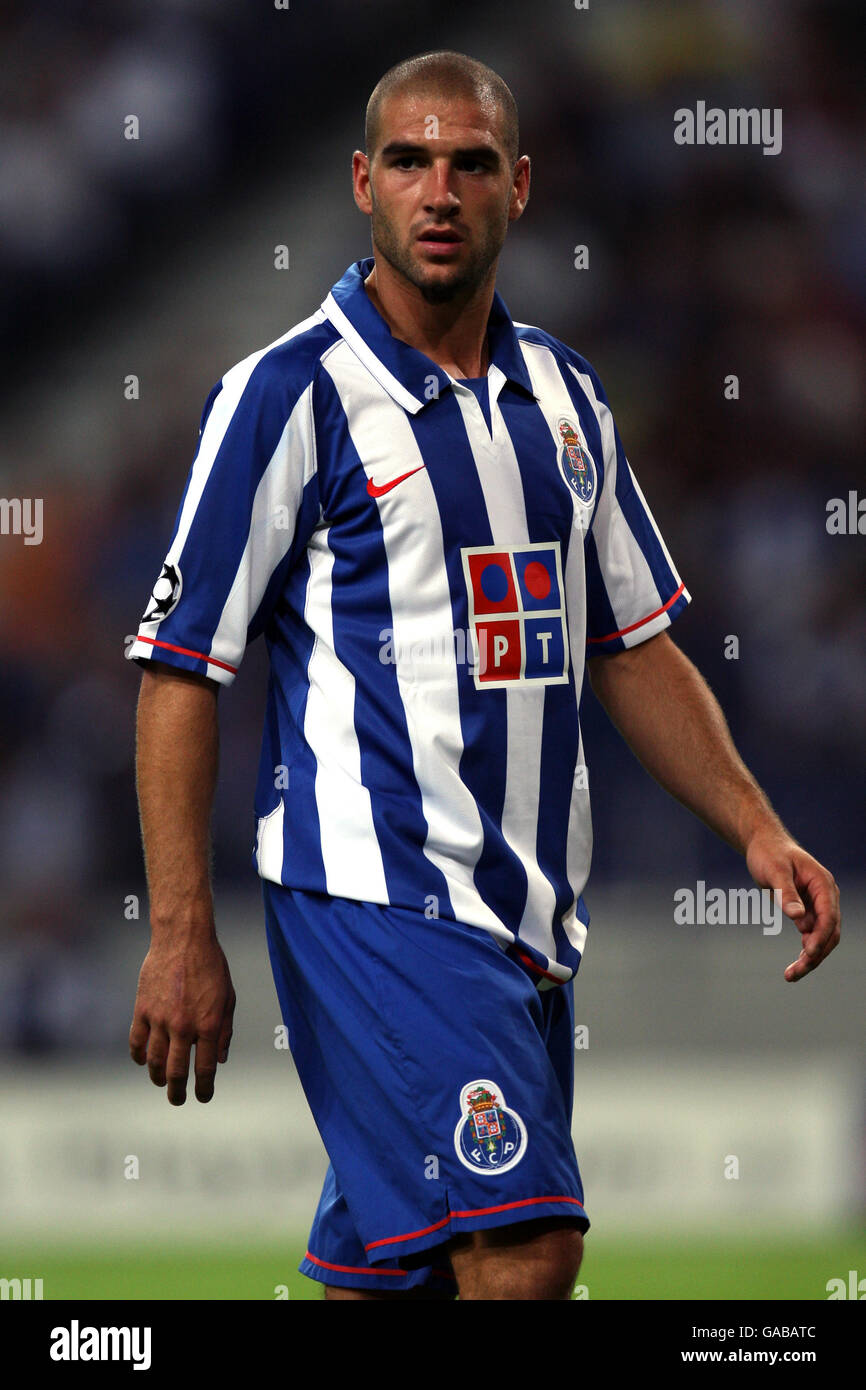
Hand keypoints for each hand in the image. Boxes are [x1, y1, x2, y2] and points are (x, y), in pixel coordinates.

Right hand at [129, 934, 235, 1103]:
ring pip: (154, 1061)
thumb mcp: (228, 998)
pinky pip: (136, 1042)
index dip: (203, 1088)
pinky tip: (142, 1061)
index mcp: (209, 1025)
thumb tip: (220, 1060)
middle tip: (178, 1100)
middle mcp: (184, 1026)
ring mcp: (161, 1019)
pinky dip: (138, 1056)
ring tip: (161, 1082)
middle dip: (177, 1091)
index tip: (202, 1097)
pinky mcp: (142, 1009)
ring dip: (157, 1077)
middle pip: (176, 1072)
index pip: (205, 1069)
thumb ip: (225, 1031)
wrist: (183, 938)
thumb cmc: (211, 966)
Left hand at [745, 832, 840, 981]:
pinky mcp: (806, 911)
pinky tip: (794, 966)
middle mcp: (825, 896)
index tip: (807, 955)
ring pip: (821, 937)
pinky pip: (810, 935)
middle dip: (815, 955)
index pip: (829, 917)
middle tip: (794, 973)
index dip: (820, 938)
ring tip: (791, 975)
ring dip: (810, 957)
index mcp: (823, 884)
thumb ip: (787, 893)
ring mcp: (817, 905)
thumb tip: (799, 919)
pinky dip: (805, 950)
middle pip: (829, 932)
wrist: (763, 845)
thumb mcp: (775, 870)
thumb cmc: (769, 853)